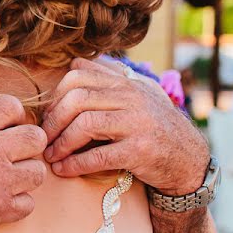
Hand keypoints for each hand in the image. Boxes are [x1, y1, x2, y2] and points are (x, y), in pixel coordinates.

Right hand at [0, 94, 47, 232]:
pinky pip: (29, 203)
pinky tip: (0, 198)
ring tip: (9, 176)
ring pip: (38, 171)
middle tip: (15, 150)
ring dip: (25, 173)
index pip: (13, 105)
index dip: (12, 113)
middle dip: (27, 141)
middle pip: (36, 137)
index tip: (6, 124)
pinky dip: (16, 202)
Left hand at [41, 58, 208, 195]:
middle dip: (53, 120)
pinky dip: (75, 164)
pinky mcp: (140, 151)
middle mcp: (132, 97)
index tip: (48, 114)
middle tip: (43, 137)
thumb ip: (110, 78)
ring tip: (50, 155)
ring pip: (85, 125)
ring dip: (60, 143)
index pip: (78, 74)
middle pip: (77, 98)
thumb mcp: (138, 94)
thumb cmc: (155, 126)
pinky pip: (98, 156)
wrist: (189, 159)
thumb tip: (74, 63)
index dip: (55, 95)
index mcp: (126, 82)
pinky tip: (63, 169)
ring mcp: (138, 123)